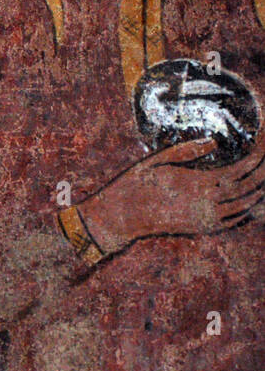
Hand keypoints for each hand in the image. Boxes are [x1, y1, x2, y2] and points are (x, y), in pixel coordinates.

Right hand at [77, 137, 264, 253]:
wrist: (120, 217)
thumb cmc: (135, 183)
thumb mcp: (156, 160)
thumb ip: (187, 151)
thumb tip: (214, 142)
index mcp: (198, 183)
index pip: (241, 169)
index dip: (258, 156)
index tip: (264, 143)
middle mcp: (207, 203)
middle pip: (249, 187)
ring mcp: (206, 218)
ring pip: (246, 205)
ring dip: (260, 191)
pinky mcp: (201, 228)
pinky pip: (234, 221)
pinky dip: (248, 209)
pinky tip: (251, 200)